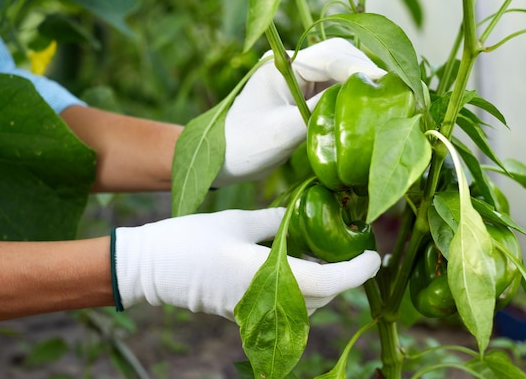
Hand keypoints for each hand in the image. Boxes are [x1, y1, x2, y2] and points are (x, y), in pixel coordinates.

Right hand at [112, 207, 380, 320]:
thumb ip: (276, 221)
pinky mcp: (243, 312)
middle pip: (322, 298)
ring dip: (324, 284)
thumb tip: (304, 214)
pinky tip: (298, 261)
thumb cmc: (190, 239)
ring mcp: (253, 311)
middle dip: (345, 277)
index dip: (357, 272)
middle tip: (354, 247)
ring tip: (328, 251)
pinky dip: (301, 288)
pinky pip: (285, 306)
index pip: (327, 281)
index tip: (374, 256)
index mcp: (264, 274)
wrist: (151, 268)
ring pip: (306, 306)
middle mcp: (264, 300)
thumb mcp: (237, 220)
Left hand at [213, 38, 385, 186]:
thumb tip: (358, 102)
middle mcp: (293, 64)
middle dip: (368, 70)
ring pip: (342, 70)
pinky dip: (353, 96)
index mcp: (283, 65)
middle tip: (396, 92)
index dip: (364, 69)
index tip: (391, 84)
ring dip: (363, 82)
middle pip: (341, 55)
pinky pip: (336, 88)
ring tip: (389, 99)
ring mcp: (300, 78)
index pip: (332, 57)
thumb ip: (318, 113)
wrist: (223, 160)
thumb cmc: (243, 146)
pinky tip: (369, 108)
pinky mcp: (305, 94)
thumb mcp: (281, 131)